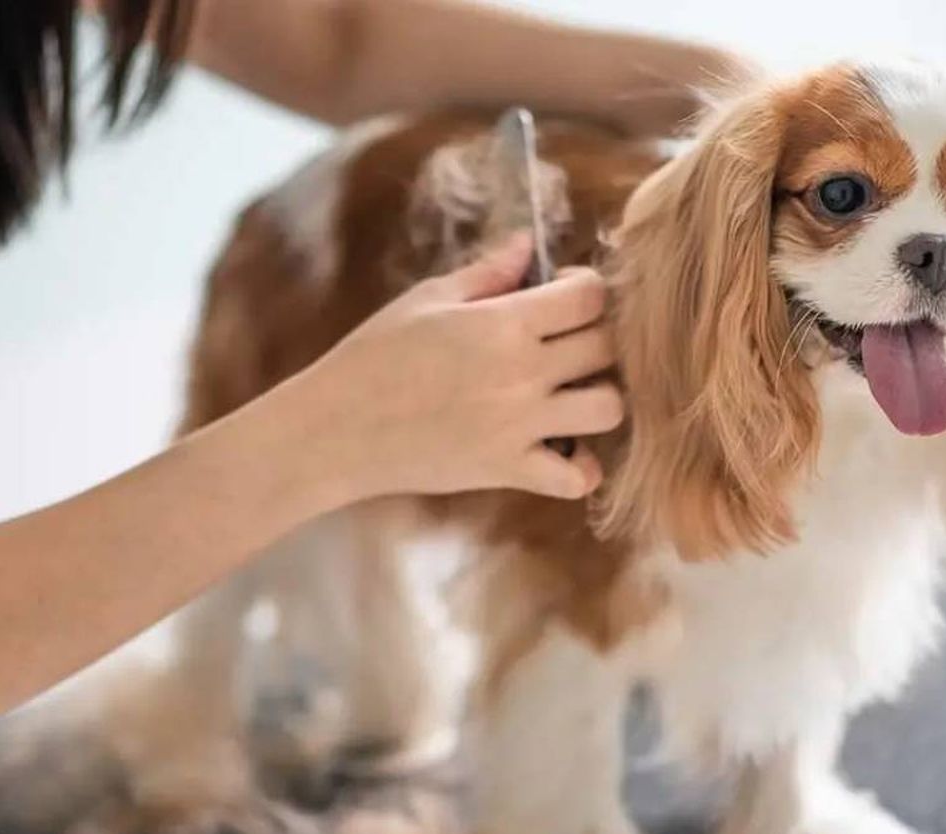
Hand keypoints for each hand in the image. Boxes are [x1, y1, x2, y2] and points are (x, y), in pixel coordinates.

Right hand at [290, 235, 624, 500]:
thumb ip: (487, 273)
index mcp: (502, 323)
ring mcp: (519, 426)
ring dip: (599, 397)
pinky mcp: (508, 470)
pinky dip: (580, 466)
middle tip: (567, 343)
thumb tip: (528, 244)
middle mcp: (521, 373)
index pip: (589, 296)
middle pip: (607, 347)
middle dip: (596, 337)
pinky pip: (576, 477)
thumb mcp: (427, 301)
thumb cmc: (374, 356)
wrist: (336, 429)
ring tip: (570, 394)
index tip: (564, 294)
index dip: (585, 288)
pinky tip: (560, 448)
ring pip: (609, 409)